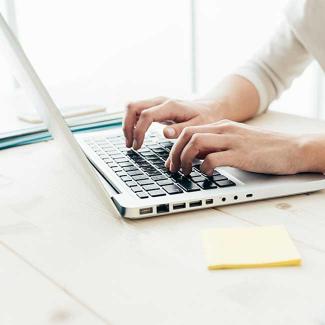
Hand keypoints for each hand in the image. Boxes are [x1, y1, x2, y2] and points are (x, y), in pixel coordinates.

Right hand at [123, 97, 220, 149]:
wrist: (209, 108)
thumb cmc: (205, 119)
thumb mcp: (198, 126)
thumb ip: (181, 130)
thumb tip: (165, 134)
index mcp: (170, 106)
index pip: (146, 115)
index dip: (138, 131)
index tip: (138, 146)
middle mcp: (160, 101)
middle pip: (132, 107)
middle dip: (127, 127)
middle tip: (130, 145)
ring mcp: (156, 102)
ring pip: (131, 107)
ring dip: (127, 124)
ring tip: (131, 143)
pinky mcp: (154, 106)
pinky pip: (136, 111)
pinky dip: (131, 123)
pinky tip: (135, 136)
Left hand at [166, 120, 305, 175]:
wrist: (292, 148)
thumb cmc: (263, 148)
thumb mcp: (235, 142)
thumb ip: (216, 146)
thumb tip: (197, 157)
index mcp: (222, 126)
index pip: (189, 130)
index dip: (175, 147)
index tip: (172, 162)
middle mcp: (224, 130)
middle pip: (187, 135)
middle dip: (175, 153)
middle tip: (173, 169)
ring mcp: (232, 141)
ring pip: (196, 143)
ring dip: (185, 159)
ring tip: (186, 172)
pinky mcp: (241, 154)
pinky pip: (214, 158)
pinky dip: (204, 168)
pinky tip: (207, 174)